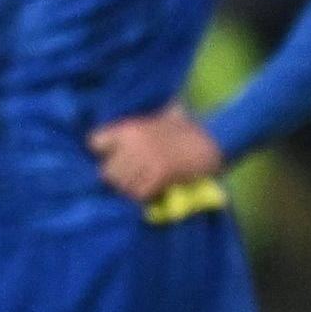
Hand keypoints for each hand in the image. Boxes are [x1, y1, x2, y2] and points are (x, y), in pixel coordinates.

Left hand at [91, 105, 228, 209]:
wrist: (216, 138)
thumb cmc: (190, 125)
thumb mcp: (160, 114)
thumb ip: (142, 120)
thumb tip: (128, 123)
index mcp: (130, 127)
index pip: (94, 142)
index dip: (102, 152)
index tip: (109, 156)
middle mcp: (133, 144)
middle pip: (106, 171)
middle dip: (116, 177)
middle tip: (128, 179)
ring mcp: (146, 161)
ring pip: (121, 186)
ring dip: (129, 190)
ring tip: (140, 188)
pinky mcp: (160, 176)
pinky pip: (139, 194)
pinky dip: (143, 197)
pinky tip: (152, 193)